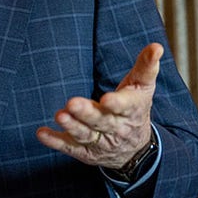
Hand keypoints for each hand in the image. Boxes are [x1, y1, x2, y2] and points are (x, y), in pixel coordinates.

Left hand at [36, 43, 161, 168]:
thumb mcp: (143, 87)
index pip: (125, 107)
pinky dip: (55, 142)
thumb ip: (147, 66)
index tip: (106, 99)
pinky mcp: (85, 152)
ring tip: (59, 115)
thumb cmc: (135, 108)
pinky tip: (41, 133)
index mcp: (131, 110)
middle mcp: (115, 128)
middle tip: (72, 104)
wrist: (135, 149)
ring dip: (71, 126)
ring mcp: (99, 142)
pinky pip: (69, 147)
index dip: (116, 104)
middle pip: (101, 122)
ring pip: (85, 135)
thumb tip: (156, 46)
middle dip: (87, 114)